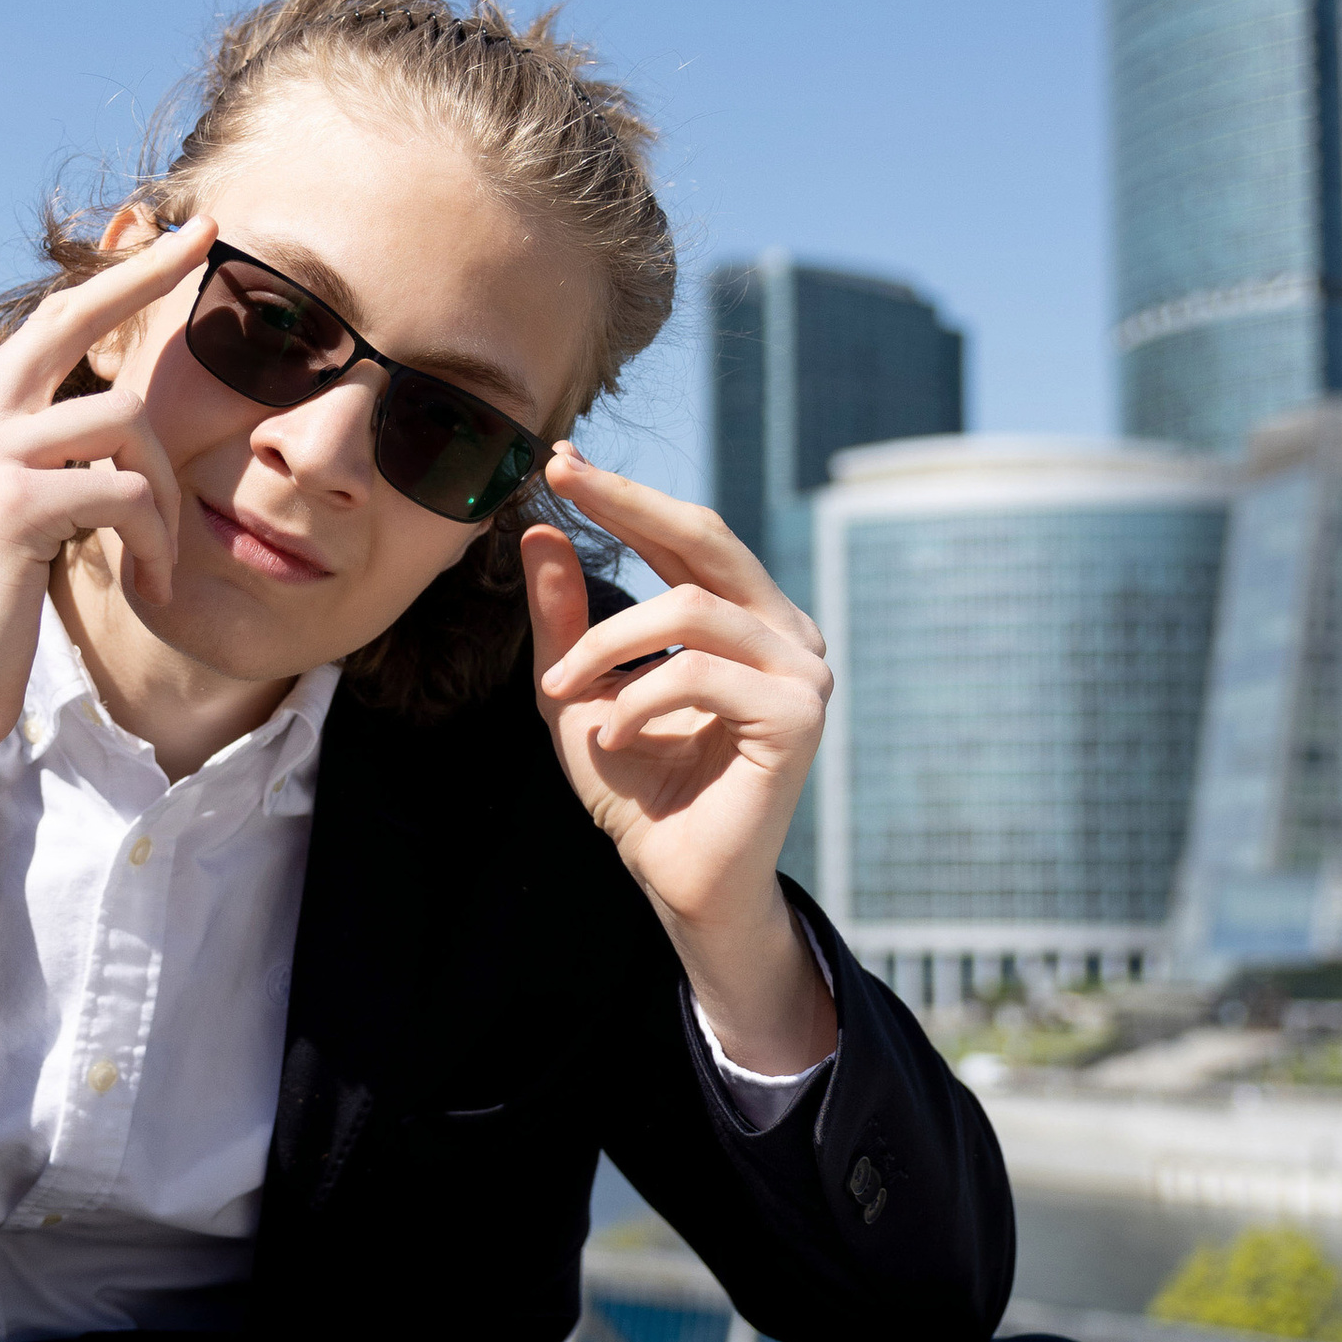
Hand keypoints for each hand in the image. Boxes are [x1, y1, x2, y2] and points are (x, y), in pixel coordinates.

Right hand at [0, 217, 212, 893]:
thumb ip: (33, 459)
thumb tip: (103, 420)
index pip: (44, 327)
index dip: (114, 280)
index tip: (174, 238)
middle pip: (70, 320)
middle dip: (147, 276)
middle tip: (211, 244)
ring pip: (123, 422)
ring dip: (163, 489)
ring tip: (153, 550)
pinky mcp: (9, 505)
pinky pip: (126, 494)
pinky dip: (154, 539)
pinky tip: (146, 583)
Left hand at [521, 446, 835, 1066]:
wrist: (677, 879)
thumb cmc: (637, 789)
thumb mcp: (579, 693)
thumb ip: (563, 621)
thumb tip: (539, 534)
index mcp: (744, 619)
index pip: (685, 537)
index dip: (626, 496)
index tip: (561, 461)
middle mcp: (784, 632)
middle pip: (706, 538)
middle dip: (628, 503)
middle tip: (561, 479)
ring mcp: (803, 672)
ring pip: (692, 610)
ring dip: (608, 646)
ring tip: (567, 691)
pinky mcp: (799, 717)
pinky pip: (701, 675)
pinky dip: (638, 702)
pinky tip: (612, 739)